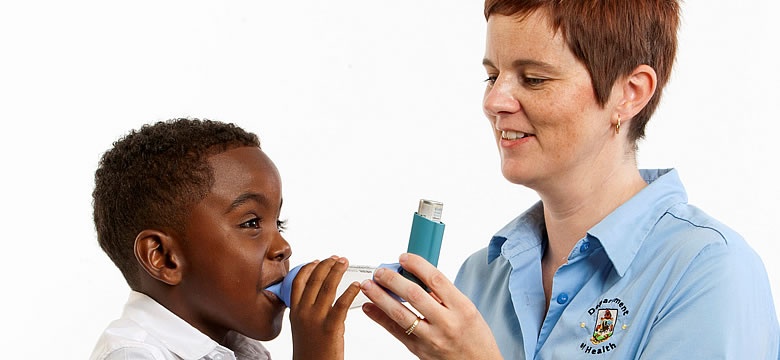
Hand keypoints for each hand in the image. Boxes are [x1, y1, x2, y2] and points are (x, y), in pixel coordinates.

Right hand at [289, 256, 359, 359]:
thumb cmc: (309, 352)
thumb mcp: (301, 328)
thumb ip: (308, 311)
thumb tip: (321, 298)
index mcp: (295, 311)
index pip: (298, 282)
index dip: (308, 268)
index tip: (317, 260)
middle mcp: (303, 312)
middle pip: (314, 280)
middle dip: (326, 265)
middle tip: (336, 258)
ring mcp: (316, 318)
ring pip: (327, 287)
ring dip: (337, 271)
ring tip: (344, 263)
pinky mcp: (331, 327)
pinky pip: (341, 303)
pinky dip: (350, 291)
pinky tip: (356, 285)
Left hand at [360, 253, 502, 359]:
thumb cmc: (475, 337)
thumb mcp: (467, 310)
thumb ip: (444, 295)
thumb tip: (416, 276)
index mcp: (461, 308)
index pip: (435, 279)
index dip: (416, 265)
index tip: (404, 257)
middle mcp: (446, 323)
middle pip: (414, 295)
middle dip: (392, 280)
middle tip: (380, 272)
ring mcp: (432, 338)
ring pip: (400, 314)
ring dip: (380, 298)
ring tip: (369, 286)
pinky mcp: (420, 350)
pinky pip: (396, 332)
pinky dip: (380, 318)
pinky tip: (370, 308)